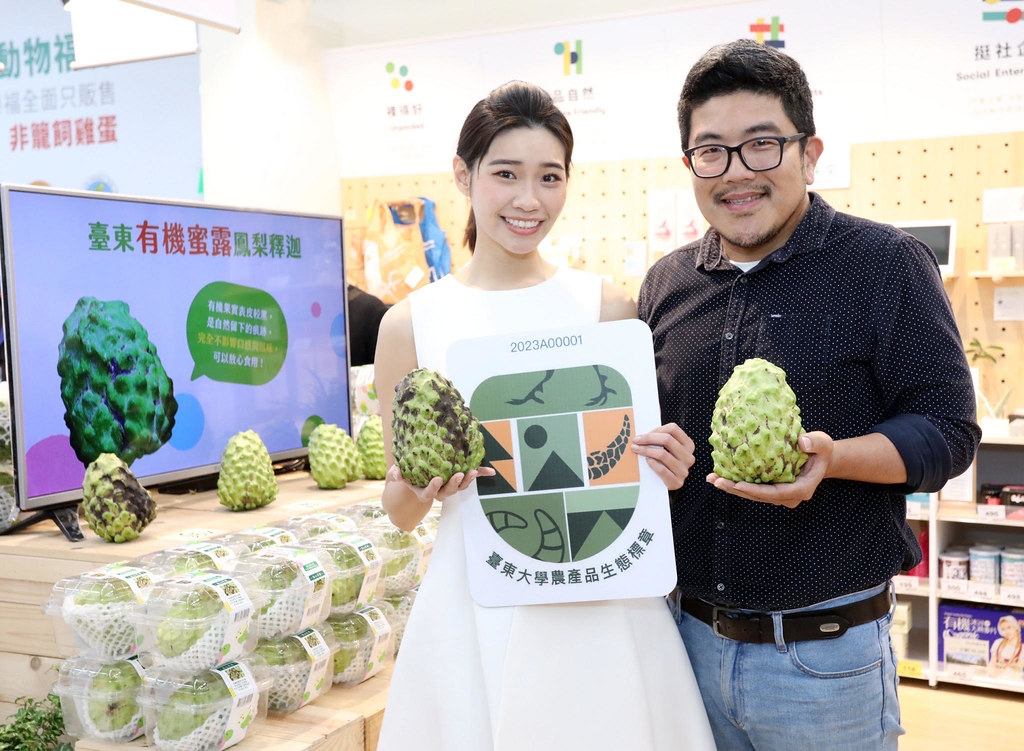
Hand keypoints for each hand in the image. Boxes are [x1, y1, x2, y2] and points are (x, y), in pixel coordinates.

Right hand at [386, 464, 495, 504]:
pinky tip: (491, 472)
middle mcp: (439, 491)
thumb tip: (396, 472)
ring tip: (474, 471)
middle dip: (454, 484)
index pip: (429, 493)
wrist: (416, 475)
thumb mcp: (397, 475)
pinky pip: (470, 476)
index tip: (437, 479)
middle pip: (449, 492)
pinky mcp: (459, 478)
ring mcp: (450, 485)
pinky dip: (481, 473)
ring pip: (460, 486)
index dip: (433, 488)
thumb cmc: (406, 475)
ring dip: (468, 480)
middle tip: (459, 474)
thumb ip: (395, 475)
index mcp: (425, 492)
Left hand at [631, 423, 694, 490]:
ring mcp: (684, 471)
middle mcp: (689, 457)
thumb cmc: (666, 463)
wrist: (670, 484)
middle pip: (667, 440)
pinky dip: (652, 463)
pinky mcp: (677, 482)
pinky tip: (646, 460)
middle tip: (636, 440)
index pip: (673, 429)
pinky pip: (661, 469)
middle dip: (648, 438)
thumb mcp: (669, 449)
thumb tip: (644, 431)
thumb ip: (661, 439)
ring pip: (662, 454)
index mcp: (688, 445)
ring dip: (646, 450)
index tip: (644, 433)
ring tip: (636, 449)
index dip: (656, 429)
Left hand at [706, 431, 833, 507]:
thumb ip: (816, 442)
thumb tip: (802, 442)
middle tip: (717, 481)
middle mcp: (788, 497)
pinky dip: (735, 483)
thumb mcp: (824, 443)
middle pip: (759, 497)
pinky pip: (752, 488)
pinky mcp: (771, 489)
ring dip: (732, 488)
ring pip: (752, 495)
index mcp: (801, 489)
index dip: (756, 491)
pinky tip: (718, 475)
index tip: (738, 484)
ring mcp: (778, 495)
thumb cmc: (821, 451)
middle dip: (736, 490)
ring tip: (712, 479)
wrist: (819, 459)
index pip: (775, 494)